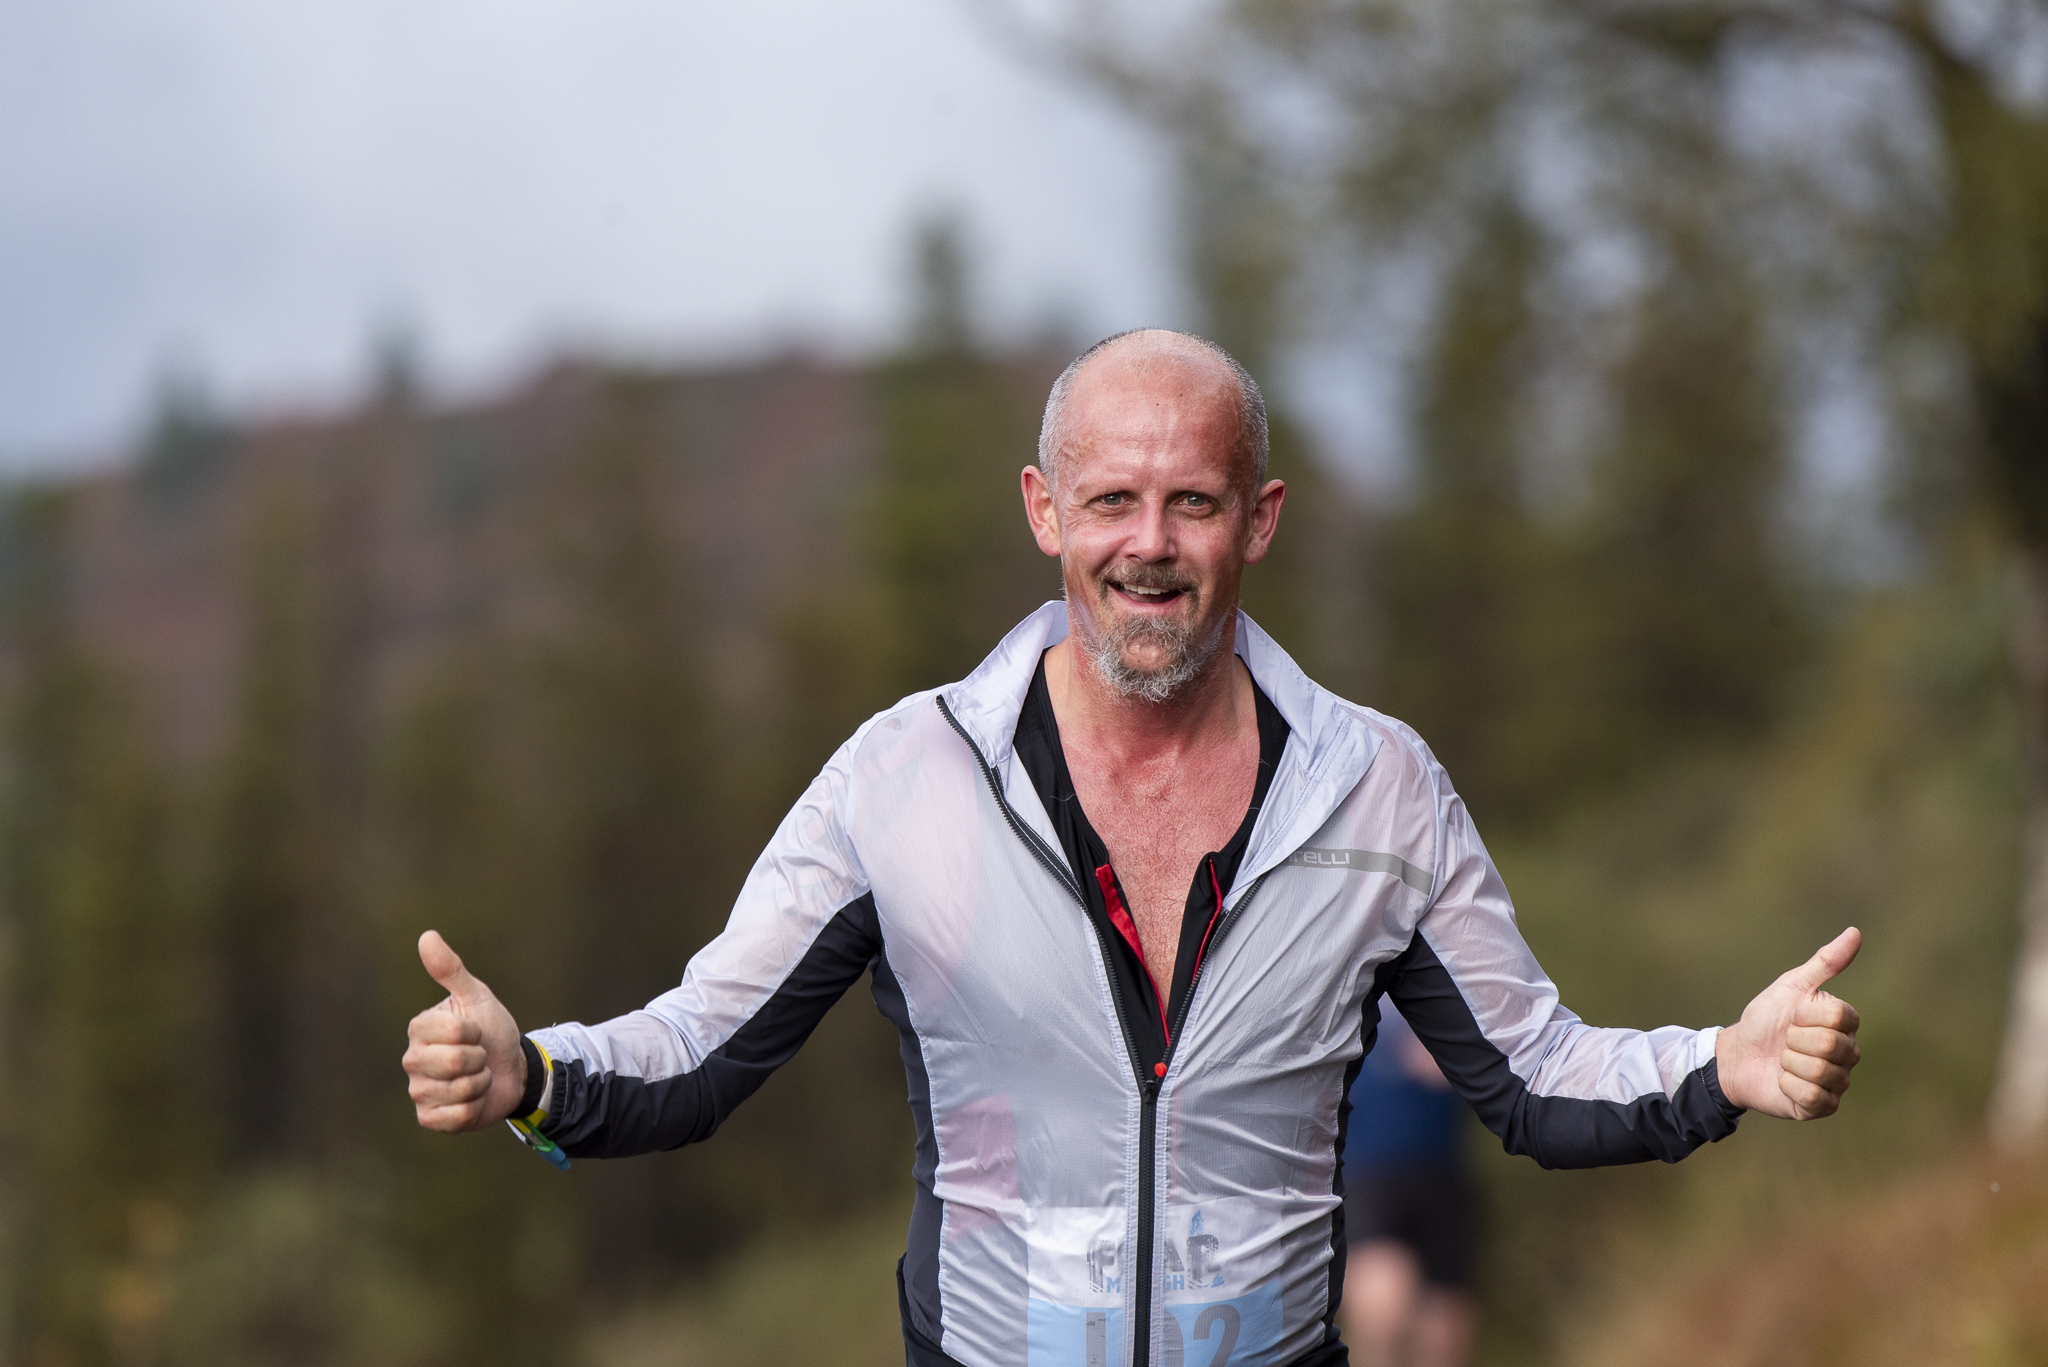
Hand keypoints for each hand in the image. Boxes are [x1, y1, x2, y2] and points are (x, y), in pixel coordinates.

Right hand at [402, 930, 526, 1132]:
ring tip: (478, 1076)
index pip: (456, 1032)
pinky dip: (475, 1108)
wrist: (511, 1069)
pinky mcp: (429, 1118)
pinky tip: (473, 1100)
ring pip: (460, 1090)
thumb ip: (451, 970)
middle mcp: (412, 1060)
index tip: (476, 1031)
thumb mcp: (477, 997)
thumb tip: (426, 935)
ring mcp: (419, 1091)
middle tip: (479, 1056)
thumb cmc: (492, 1029)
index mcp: (420, 1028)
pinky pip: (456, 1117)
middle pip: (455, 1063)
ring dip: (481, 1083)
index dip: (477, 1032)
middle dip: (480, 1059)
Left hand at [1714, 927, 1862, 1118]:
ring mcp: (1837, 1081)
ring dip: (1789, 1064)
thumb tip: (1855, 931)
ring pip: (1821, 1072)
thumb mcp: (1791, 986)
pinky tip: (1782, 1081)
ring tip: (1783, 1061)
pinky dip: (1788, 1086)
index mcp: (1844, 1024)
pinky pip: (1811, 1097)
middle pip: (1830, 1045)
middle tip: (1784, 1041)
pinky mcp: (1822, 1106)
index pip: (1839, 1017)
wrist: (1737, 1054)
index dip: (1806, 1015)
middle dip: (1794, 1040)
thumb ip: (1825, 962)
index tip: (1792, 1016)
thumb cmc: (1765, 1018)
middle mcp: (1848, 1053)